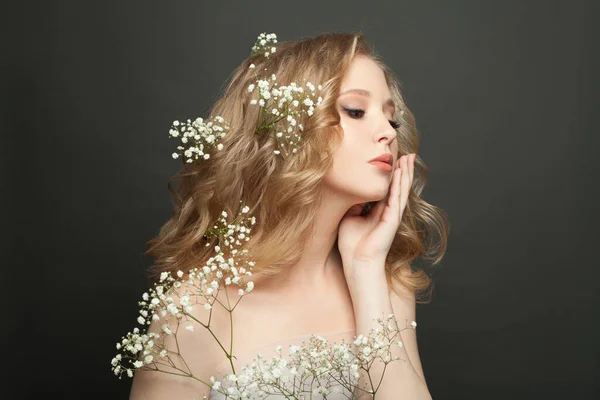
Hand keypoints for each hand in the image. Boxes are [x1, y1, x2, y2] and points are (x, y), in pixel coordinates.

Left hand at [338, 154, 414, 271]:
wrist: (357, 262)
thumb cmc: (352, 244)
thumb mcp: (349, 217)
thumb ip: (355, 204)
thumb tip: (356, 191)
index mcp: (379, 212)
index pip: (388, 189)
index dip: (392, 175)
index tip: (393, 160)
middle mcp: (388, 212)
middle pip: (399, 187)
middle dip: (403, 170)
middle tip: (408, 154)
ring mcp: (392, 215)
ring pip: (402, 190)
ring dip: (406, 173)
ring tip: (409, 158)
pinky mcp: (392, 219)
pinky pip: (397, 197)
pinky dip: (399, 184)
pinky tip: (402, 172)